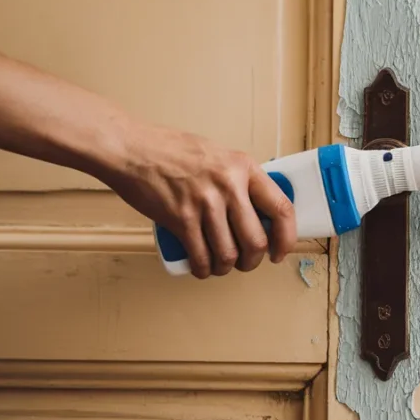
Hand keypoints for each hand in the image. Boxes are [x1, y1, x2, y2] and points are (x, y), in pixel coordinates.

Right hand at [101, 124, 296, 278]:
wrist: (132, 149)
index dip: (286, 238)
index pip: (281, 209)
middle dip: (252, 261)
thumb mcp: (218, 156)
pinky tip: (201, 268)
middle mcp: (229, 186)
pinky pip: (201, 257)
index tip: (279, 252)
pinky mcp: (181, 219)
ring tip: (220, 266)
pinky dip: (203, 269)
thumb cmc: (171, 151)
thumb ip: (238, 180)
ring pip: (229, 254)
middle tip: (245, 263)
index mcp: (244, 168)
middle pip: (256, 241)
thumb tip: (257, 210)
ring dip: (226, 268)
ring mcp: (205, 204)